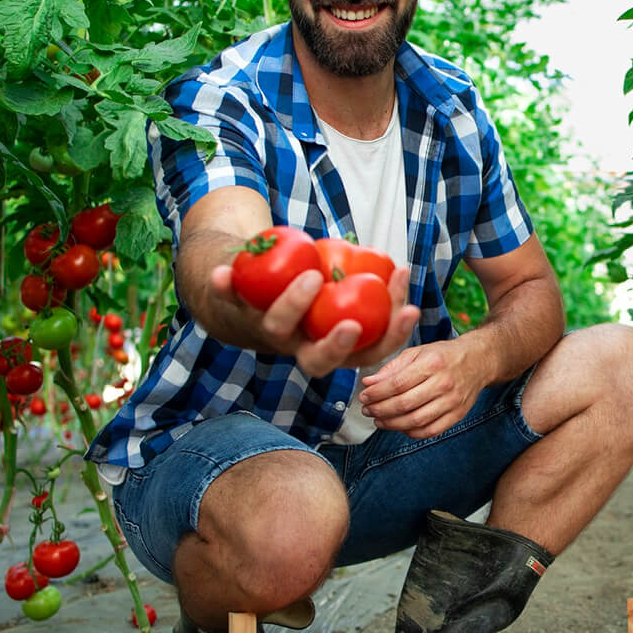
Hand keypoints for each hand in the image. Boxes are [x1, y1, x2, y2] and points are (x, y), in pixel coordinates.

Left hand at [210, 264, 419, 376]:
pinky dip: (225, 286)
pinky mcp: (238, 310)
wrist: (252, 295)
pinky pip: (229, 300)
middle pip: (316, 361)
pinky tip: (223, 273)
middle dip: (335, 345)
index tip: (409, 312)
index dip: (389, 340)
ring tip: (312, 276)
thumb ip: (369, 289)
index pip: (365, 354)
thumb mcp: (344, 296)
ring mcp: (268, 331)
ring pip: (277, 329)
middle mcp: (299, 346)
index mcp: (332, 347)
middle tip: (352, 324)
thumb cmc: (311, 294)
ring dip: (293, 305)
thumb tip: (400, 271)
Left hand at [358, 338, 487, 438]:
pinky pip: (430, 431)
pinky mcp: (458, 415)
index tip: (363, 396)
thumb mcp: (418, 352)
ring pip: (415, 421)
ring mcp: (452, 401)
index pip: (397, 384)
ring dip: (392, 424)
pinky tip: (399, 426)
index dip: (376, 393)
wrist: (478, 361)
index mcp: (432, 363)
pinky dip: (411, 432)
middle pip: (404, 404)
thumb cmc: (443, 355)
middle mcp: (444, 383)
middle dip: (380, 410)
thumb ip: (392, 368)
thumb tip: (368, 383)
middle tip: (367, 410)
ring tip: (378, 420)